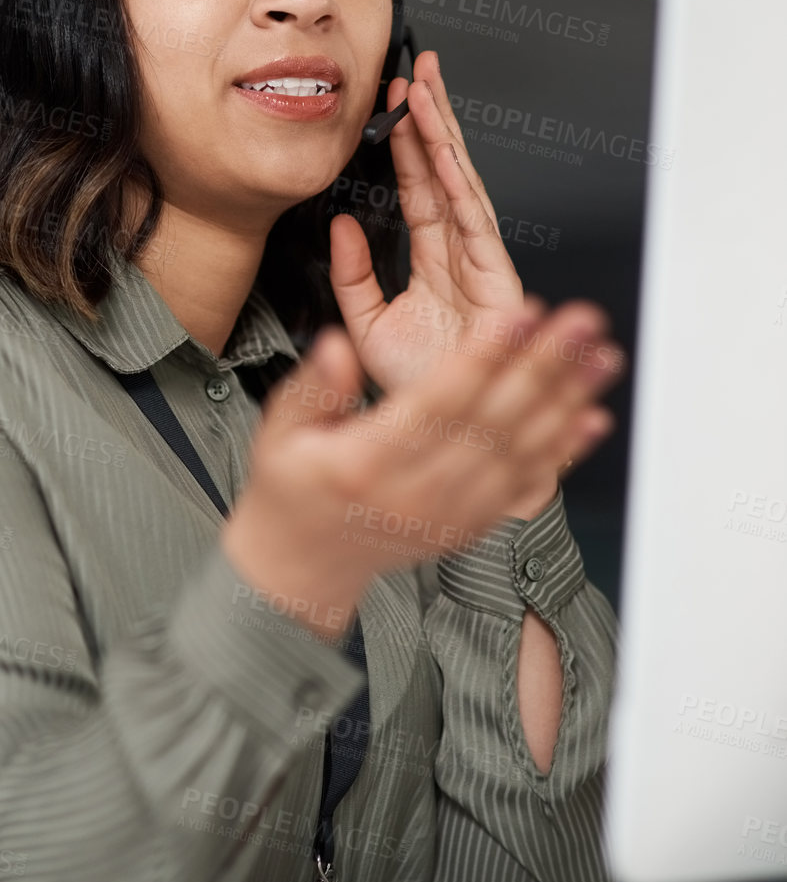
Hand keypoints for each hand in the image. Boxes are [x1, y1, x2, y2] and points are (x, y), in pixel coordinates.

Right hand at [221, 299, 622, 641]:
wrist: (303, 568)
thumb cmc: (290, 490)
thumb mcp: (279, 434)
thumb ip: (312, 389)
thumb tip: (337, 345)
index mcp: (368, 464)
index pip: (438, 402)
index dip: (484, 357)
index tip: (519, 313)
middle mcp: (416, 494)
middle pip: (493, 421)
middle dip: (543, 365)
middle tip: (582, 320)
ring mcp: (448, 514)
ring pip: (519, 451)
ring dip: (566, 401)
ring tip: (603, 357)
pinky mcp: (468, 525)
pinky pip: (524, 484)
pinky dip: (561, 450)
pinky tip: (591, 417)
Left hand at [331, 48, 556, 517]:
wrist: (442, 438)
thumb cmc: (416, 390)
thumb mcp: (364, 325)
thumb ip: (351, 274)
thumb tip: (341, 224)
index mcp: (429, 263)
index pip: (414, 190)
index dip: (402, 146)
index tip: (390, 104)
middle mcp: (458, 256)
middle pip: (442, 174)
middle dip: (431, 121)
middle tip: (416, 71)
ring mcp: (479, 262)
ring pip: (459, 183)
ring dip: (442, 135)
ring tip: (425, 90)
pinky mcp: (494, 277)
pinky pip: (472, 216)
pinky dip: (457, 178)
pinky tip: (439, 146)